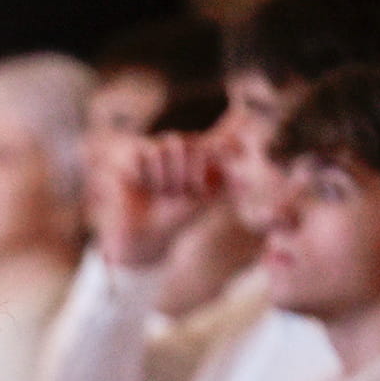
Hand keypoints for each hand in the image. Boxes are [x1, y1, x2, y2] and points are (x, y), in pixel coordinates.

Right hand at [95, 132, 223, 271]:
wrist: (145, 236)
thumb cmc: (175, 219)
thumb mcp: (205, 200)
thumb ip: (225, 185)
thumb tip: (250, 180)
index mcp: (187, 156)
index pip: (198, 145)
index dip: (197, 170)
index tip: (192, 192)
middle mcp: (168, 151)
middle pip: (180, 144)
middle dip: (180, 174)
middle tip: (173, 194)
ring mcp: (148, 154)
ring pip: (162, 148)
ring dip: (163, 177)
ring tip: (158, 192)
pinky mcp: (129, 160)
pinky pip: (143, 153)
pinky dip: (146, 175)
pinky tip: (141, 186)